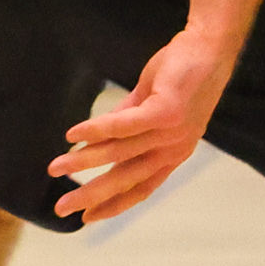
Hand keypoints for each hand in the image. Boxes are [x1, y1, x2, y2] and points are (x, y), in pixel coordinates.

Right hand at [54, 22, 240, 221]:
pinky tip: (72, 135)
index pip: (141, 188)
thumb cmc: (180, 76)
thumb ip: (123, 126)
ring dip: (83, 161)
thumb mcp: (150, 107)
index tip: (87, 218)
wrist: (209, 47)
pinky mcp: (166, 111)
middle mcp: (174, 149)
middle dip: (92, 195)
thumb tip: (90, 142)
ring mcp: (172, 132)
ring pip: (119, 153)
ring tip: (56, 167)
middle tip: (61, 207)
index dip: (113, 205)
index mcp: (173, 154)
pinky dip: (96, 131)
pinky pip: (123, 126)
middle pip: (127, 180)